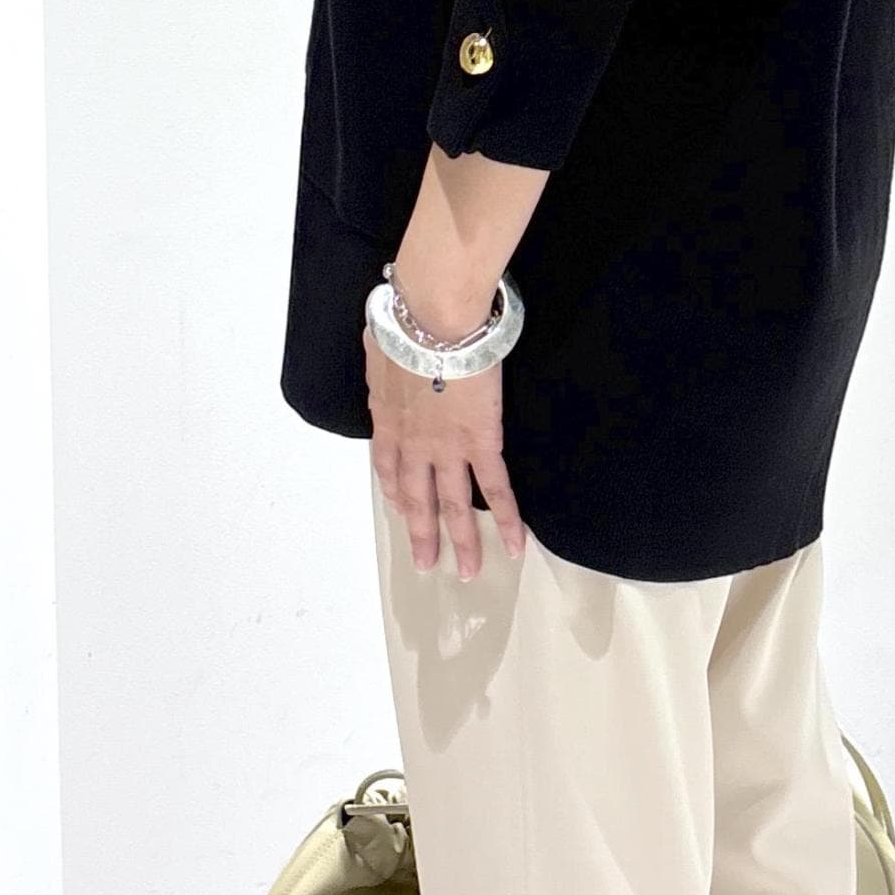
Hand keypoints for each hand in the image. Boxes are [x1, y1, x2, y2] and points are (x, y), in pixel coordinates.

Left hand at [363, 324, 525, 577]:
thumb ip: (384, 363)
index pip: (388, 466)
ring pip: (454, 505)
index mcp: (388, 420)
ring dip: (461, 541)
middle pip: (417, 499)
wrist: (433, 322)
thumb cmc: (406, 323)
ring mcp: (446, 448)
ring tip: (469, 572)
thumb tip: (385, 358)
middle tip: (427, 564)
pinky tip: (514, 544)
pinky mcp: (481, 443)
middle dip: (422, 534)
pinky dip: (506, 519)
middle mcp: (413, 445)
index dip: (395, 491)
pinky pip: (496, 488)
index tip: (400, 507)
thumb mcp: (380, 347)